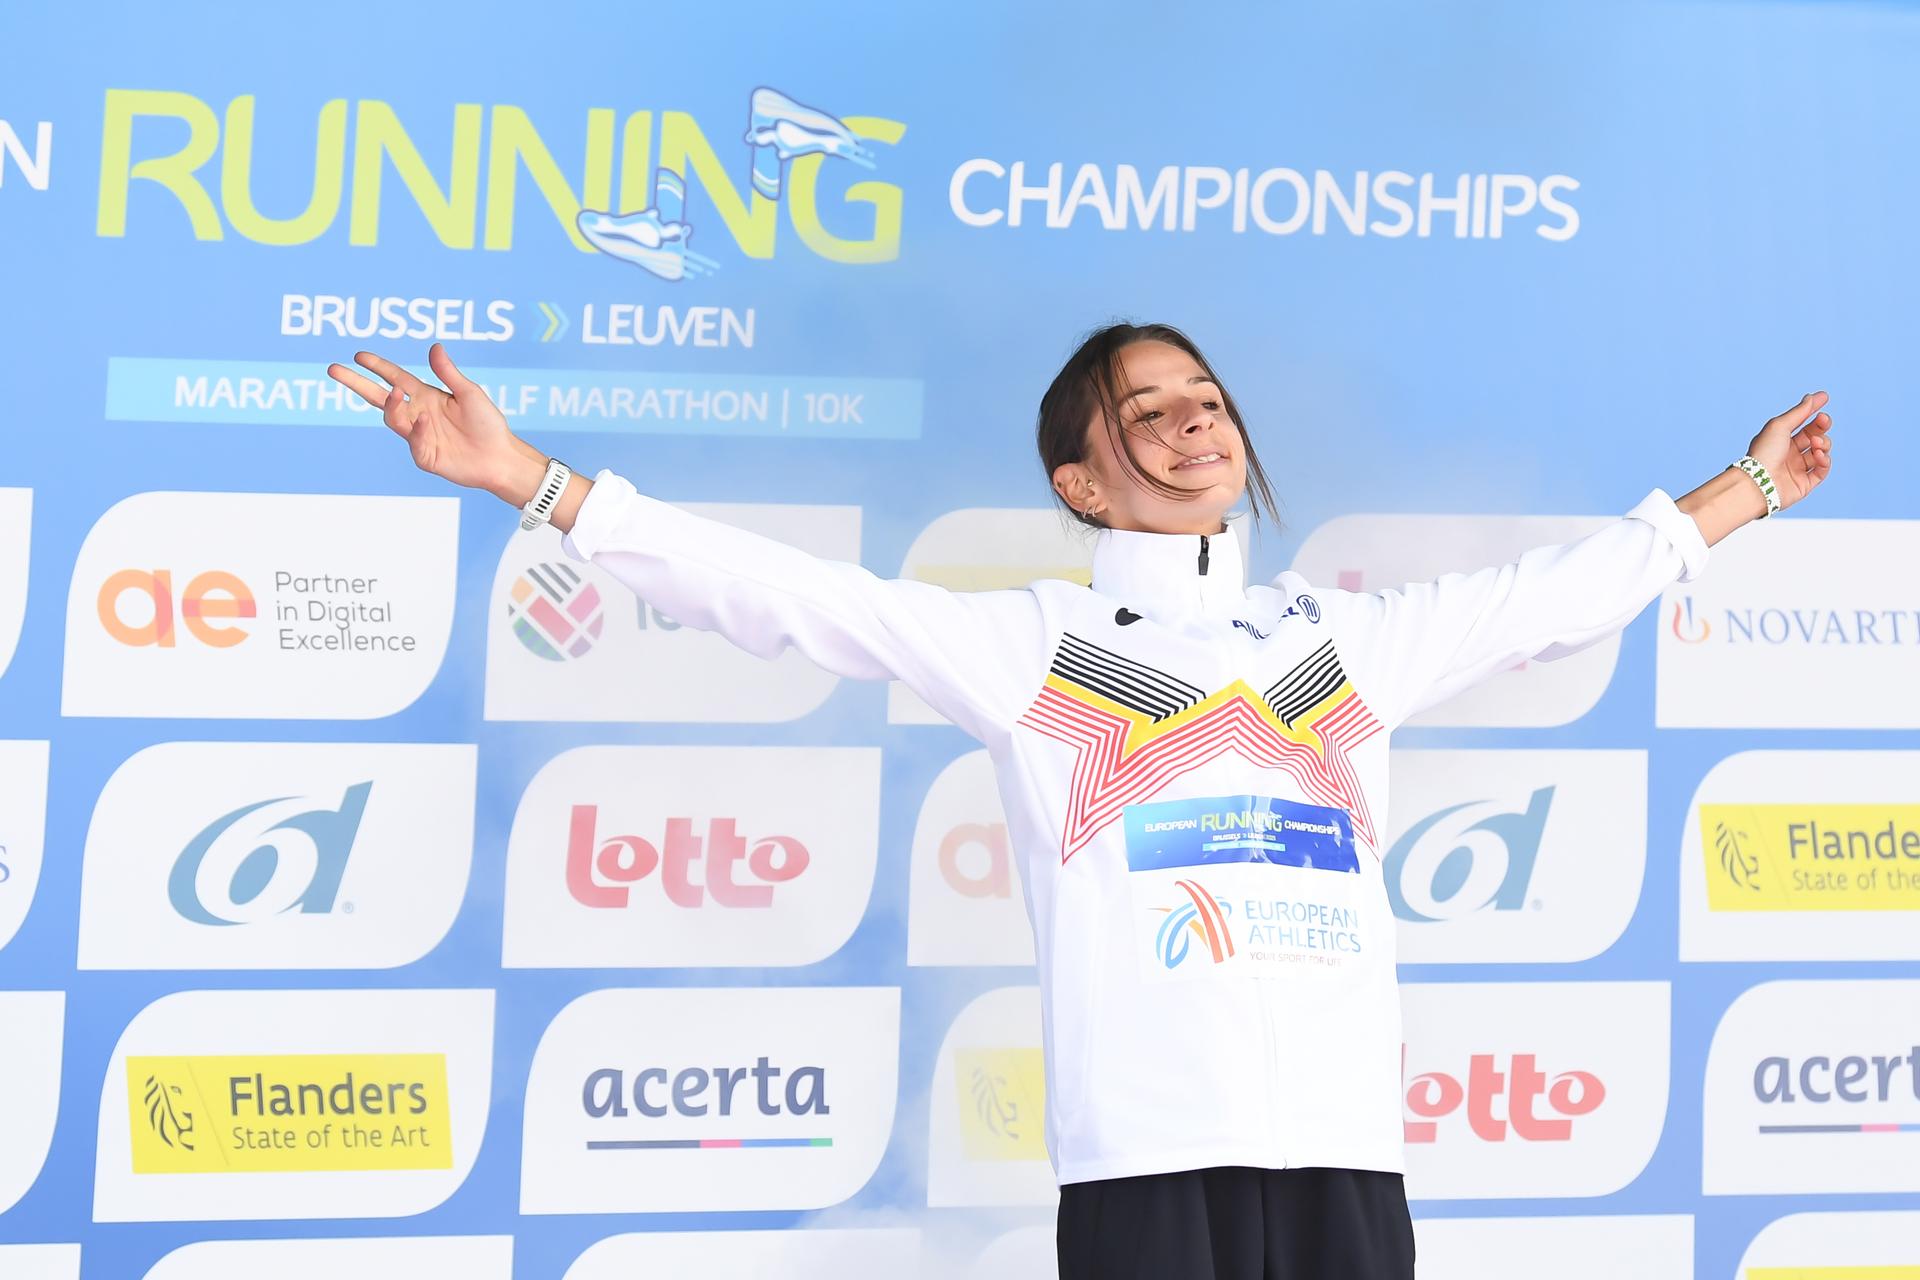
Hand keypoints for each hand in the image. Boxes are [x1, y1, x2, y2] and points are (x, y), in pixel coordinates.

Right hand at [325, 343, 528, 495]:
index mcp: (426, 396)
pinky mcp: (424, 455)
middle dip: (357, 383)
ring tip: (394, 393)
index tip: (358, 355)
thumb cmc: (488, 424)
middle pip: (379, 396)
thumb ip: (449, 373)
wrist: (500, 457)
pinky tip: (425, 421)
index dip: (377, 366)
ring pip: (392, 419)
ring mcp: (418, 435)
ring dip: (390, 406)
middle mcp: (417, 413)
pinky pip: (413, 441)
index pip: (394, 378)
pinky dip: (416, 430)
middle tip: (334, 369)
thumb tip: (434, 347)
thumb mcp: (469, 393)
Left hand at [1745, 390, 1833, 511]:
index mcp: (1779, 440)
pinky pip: (1822, 470)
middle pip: (1813, 436)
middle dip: (1821, 427)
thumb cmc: (1763, 452)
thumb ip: (1799, 412)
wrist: (1757, 482)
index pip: (1801, 423)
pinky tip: (1819, 454)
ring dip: (1823, 444)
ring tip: (1816, 442)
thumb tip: (1814, 396)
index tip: (1824, 398)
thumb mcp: (1780, 426)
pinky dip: (1824, 460)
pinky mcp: (1804, 484)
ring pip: (1820, 452)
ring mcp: (1797, 469)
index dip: (1813, 411)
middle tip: (1824, 420)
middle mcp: (1788, 454)